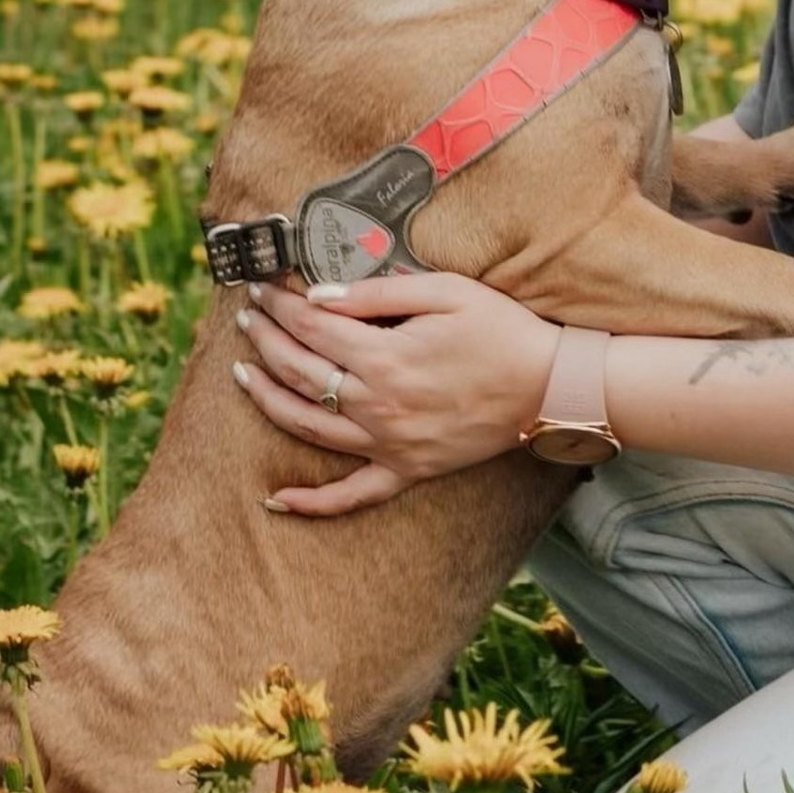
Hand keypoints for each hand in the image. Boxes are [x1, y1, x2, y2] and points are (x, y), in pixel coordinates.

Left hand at [231, 270, 558, 518]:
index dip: (281, 305)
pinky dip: (312, 503)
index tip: (263, 289)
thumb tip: (319, 296)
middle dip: (267, 339)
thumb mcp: (444, 292)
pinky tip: (276, 500)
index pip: (313, 327)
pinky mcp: (407, 470)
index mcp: (384, 359)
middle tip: (248, 317)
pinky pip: (352, 495)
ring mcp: (389, 444)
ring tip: (243, 374)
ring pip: (307, 426)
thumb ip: (377, 293)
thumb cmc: (502, 332)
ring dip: (267, 399)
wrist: (550, 386)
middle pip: (301, 371)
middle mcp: (377, 406)